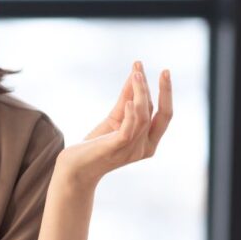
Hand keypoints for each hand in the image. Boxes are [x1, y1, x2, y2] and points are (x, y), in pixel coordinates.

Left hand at [55, 61, 172, 189]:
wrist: (74, 168)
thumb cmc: (95, 145)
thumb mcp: (114, 119)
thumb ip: (126, 100)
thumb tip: (135, 75)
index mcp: (148, 142)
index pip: (164, 115)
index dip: (166, 93)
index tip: (164, 72)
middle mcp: (145, 148)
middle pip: (161, 115)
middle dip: (165, 92)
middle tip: (164, 71)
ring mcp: (132, 150)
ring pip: (144, 117)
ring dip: (141, 93)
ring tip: (136, 75)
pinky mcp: (115, 148)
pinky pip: (128, 130)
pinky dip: (130, 114)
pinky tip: (128, 100)